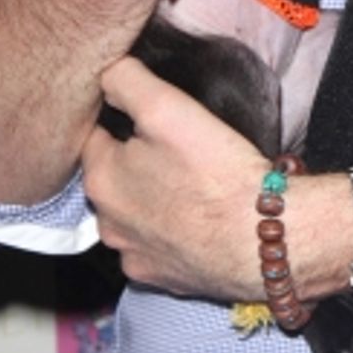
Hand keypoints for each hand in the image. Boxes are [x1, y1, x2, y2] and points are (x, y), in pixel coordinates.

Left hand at [83, 57, 262, 299]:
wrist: (261, 236)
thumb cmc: (215, 170)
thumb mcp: (167, 107)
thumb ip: (126, 81)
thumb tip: (104, 73)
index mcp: (101, 178)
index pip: (91, 137)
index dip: (115, 121)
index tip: (140, 115)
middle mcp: (106, 223)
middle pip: (111, 178)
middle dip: (131, 162)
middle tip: (170, 146)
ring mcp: (132, 256)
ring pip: (130, 215)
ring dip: (147, 199)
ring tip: (185, 183)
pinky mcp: (159, 279)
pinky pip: (154, 247)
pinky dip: (166, 232)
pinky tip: (193, 219)